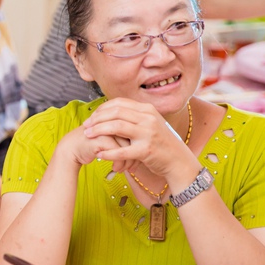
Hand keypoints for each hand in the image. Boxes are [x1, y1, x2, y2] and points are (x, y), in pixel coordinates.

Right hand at [57, 123, 136, 172]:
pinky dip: (119, 163)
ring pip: (127, 146)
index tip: (137, 160)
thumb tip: (140, 147)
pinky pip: (118, 152)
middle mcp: (113, 121)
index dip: (137, 147)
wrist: (71, 149)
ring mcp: (107, 129)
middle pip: (133, 138)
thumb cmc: (91, 145)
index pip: (136, 132)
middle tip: (133, 168)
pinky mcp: (101, 138)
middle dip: (135, 156)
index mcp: (117, 119)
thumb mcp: (110, 140)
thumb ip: (122, 138)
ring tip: (124, 170)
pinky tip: (116, 169)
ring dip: (127, 162)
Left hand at [79, 98, 193, 176]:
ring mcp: (148, 134)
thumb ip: (134, 116)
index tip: (91, 117)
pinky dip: (108, 152)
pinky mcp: (146, 150)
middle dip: (97, 119)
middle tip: (85, 126)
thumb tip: (111, 111)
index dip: (102, 109)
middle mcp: (148, 118)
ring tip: (87, 136)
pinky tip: (99, 154)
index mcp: (147, 110)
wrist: (179, 161)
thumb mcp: (150, 124)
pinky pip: (122, 150)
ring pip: (116, 127)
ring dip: (98, 131)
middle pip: (115, 112)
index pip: (119, 103)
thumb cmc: (160, 143)